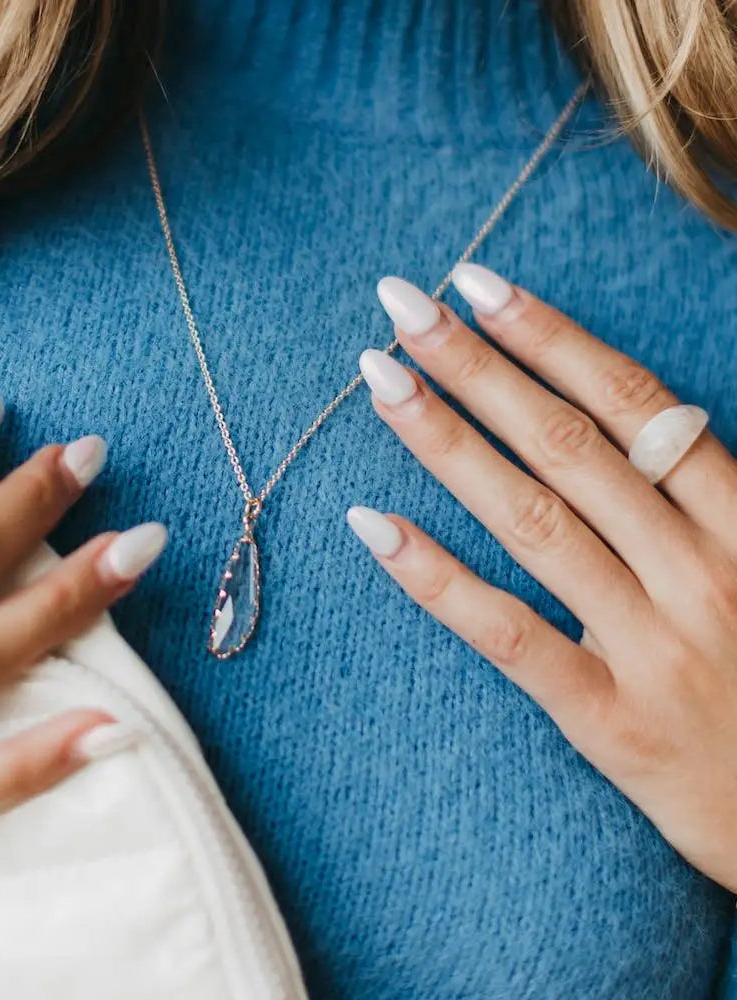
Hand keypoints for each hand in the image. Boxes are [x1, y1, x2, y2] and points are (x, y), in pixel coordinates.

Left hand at [351, 265, 736, 891]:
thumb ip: (705, 494)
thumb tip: (638, 419)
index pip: (631, 403)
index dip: (549, 336)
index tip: (476, 284)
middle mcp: (699, 569)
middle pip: (567, 443)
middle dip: (477, 365)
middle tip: (401, 303)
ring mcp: (654, 644)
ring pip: (533, 519)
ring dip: (448, 441)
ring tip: (379, 380)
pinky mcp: (611, 719)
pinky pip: (510, 635)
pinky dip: (436, 577)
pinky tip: (373, 525)